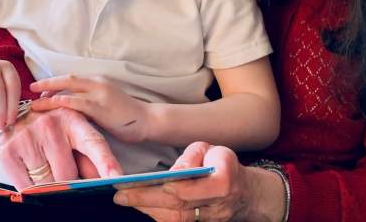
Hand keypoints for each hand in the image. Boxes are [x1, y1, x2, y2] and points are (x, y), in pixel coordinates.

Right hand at [0, 107, 123, 190]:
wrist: (18, 113)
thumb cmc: (53, 129)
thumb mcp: (75, 136)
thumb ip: (92, 159)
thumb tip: (107, 182)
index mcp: (74, 121)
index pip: (93, 145)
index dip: (106, 163)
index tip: (117, 178)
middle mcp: (51, 125)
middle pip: (67, 175)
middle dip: (67, 180)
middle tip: (60, 166)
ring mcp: (28, 136)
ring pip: (46, 183)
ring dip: (47, 183)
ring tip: (43, 163)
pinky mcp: (8, 150)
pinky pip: (26, 187)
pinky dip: (30, 187)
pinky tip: (30, 169)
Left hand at [30, 74, 150, 142]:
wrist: (147, 120)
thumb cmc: (126, 115)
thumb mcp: (105, 103)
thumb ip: (89, 101)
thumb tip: (69, 107)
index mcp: (97, 81)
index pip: (71, 79)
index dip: (54, 83)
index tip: (40, 90)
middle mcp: (97, 83)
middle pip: (67, 79)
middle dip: (47, 83)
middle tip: (30, 89)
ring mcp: (99, 94)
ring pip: (69, 91)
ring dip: (49, 96)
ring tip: (34, 103)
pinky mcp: (101, 107)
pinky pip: (78, 103)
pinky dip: (63, 103)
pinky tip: (52, 106)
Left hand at [112, 141, 286, 221]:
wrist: (245, 193)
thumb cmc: (223, 165)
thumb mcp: (212, 150)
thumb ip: (193, 157)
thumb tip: (174, 171)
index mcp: (223, 181)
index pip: (192, 188)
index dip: (170, 188)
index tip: (145, 182)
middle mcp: (216, 206)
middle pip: (178, 207)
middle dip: (146, 200)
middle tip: (120, 194)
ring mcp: (209, 221)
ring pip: (175, 220)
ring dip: (147, 209)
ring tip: (124, 199)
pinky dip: (155, 215)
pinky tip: (139, 205)